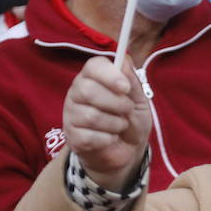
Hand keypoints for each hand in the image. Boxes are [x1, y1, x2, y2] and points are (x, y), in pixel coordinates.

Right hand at [63, 54, 151, 191]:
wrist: (128, 150)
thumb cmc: (131, 120)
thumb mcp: (139, 101)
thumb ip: (132, 82)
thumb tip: (124, 60)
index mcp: (94, 78)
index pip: (93, 66)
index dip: (109, 76)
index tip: (125, 88)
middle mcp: (78, 92)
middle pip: (87, 91)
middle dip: (115, 103)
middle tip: (127, 110)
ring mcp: (72, 114)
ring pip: (90, 116)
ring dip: (115, 124)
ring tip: (120, 126)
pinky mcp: (72, 136)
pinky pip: (88, 137)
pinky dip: (107, 139)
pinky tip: (110, 138)